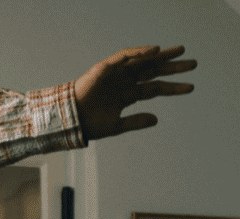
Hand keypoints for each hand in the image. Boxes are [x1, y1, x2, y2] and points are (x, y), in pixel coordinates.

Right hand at [74, 45, 195, 139]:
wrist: (69, 121)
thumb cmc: (88, 124)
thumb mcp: (117, 125)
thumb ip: (136, 121)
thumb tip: (156, 119)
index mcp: (127, 95)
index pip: (155, 88)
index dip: (173, 87)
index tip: (190, 87)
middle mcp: (124, 82)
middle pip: (153, 72)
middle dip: (172, 67)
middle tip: (193, 64)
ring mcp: (115, 74)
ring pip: (142, 61)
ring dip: (161, 56)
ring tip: (180, 51)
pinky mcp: (105, 68)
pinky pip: (124, 56)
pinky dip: (138, 52)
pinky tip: (154, 51)